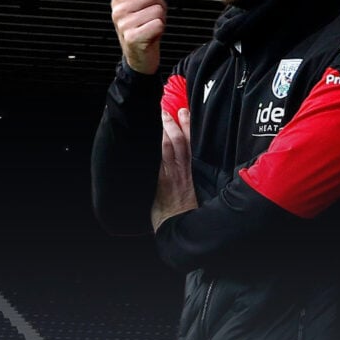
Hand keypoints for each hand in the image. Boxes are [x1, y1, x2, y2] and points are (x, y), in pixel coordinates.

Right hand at [111, 0, 165, 74]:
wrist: (140, 58)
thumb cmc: (143, 31)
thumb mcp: (141, 10)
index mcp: (119, 0)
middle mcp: (118, 10)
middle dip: (158, 6)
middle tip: (151, 19)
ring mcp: (124, 24)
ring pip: (157, 10)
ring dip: (160, 19)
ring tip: (151, 28)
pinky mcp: (132, 37)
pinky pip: (158, 24)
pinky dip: (160, 30)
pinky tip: (152, 36)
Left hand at [152, 108, 196, 231]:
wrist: (180, 229)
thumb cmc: (187, 214)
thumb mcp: (194, 193)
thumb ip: (189, 179)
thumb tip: (186, 167)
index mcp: (190, 172)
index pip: (189, 143)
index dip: (187, 125)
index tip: (183, 111)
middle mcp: (180, 171)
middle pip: (177, 141)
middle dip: (170, 124)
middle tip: (164, 109)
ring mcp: (168, 177)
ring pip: (166, 149)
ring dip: (161, 132)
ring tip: (156, 118)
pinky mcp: (159, 184)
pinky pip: (155, 163)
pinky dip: (151, 150)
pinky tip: (145, 141)